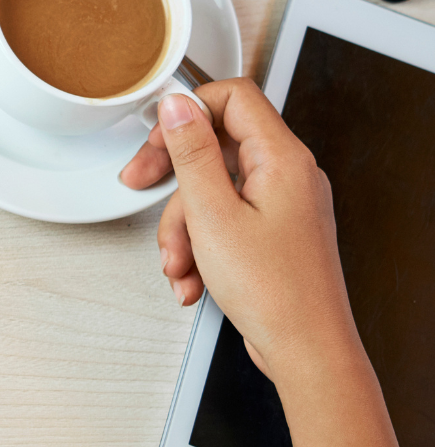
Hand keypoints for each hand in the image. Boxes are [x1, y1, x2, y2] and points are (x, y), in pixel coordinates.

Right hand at [120, 78, 396, 446]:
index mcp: (282, 159)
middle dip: (173, 177)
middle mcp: (289, 175)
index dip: (188, 110)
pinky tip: (194, 277)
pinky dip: (201, 247)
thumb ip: (191, 153)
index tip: (156, 135)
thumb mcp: (212, 215)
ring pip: (213, 191)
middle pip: (216, 147)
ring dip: (183, 227)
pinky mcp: (272, 232)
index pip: (234, 97)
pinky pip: (224, 221)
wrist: (305, 348)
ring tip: (179, 263)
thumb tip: (178, 106)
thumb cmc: (274, 291)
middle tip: (140, 184)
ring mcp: (282, 205)